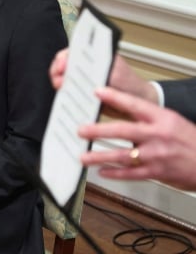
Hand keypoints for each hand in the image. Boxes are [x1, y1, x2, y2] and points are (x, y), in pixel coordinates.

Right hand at [49, 49, 158, 116]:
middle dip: (57, 71)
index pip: (72, 51)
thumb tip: (81, 75)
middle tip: (59, 81)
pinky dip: (63, 94)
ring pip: (62, 77)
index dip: (64, 57)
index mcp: (94, 55)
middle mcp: (85, 65)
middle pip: (63, 64)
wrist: (138, 103)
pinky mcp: (81, 92)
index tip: (62, 67)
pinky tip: (64, 96)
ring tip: (61, 88)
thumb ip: (100, 73)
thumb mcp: (116, 76)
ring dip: (58, 82)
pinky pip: (67, 91)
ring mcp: (82, 78)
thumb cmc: (130, 85)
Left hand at [78, 87, 195, 190]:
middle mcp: (158, 135)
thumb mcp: (172, 121)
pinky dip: (115, 173)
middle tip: (81, 130)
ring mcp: (156, 155)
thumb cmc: (190, 140)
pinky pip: (131, 174)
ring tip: (83, 157)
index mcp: (162, 119)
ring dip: (100, 156)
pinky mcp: (157, 172)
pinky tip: (102, 172)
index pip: (135, 104)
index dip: (115, 97)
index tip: (97, 91)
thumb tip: (120, 109)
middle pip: (123, 130)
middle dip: (99, 130)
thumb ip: (148, 117)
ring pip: (122, 155)